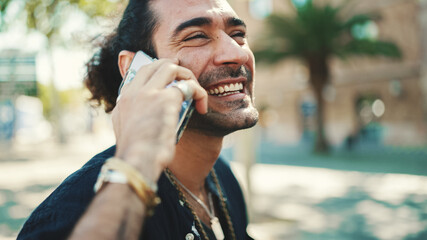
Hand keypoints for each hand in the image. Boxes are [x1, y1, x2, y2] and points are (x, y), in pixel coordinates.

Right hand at [111, 58, 206, 182]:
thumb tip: (143, 118)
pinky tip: (202, 108)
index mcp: (123, 99)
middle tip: (187, 77)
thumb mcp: (125, 133)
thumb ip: (132, 118)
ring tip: (196, 92)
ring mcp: (149, 93)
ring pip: (171, 67)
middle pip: (155, 65)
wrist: (136, 162)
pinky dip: (199, 94)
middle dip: (174, 66)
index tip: (170, 77)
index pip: (140, 73)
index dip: (157, 71)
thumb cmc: (135, 156)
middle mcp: (134, 91)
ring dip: (187, 77)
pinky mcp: (166, 99)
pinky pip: (188, 87)